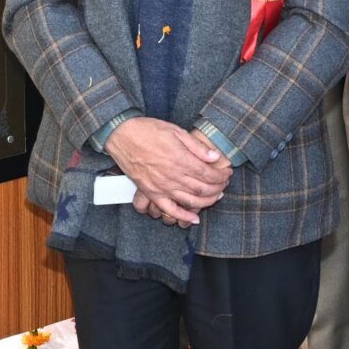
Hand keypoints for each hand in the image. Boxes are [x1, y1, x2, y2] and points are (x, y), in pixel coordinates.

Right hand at [107, 117, 229, 227]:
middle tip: (224, 184)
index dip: (221, 175)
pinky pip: (169, 209)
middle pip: (202, 188)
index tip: (227, 173)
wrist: (121, 135)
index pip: (208, 173)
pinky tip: (194, 218)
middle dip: (218, 188)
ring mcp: (161, 186)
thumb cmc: (147, 130)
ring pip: (190, 201)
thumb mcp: (175, 130)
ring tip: (215, 197)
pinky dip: (183, 216)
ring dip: (207, 201)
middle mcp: (172, 175)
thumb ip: (196, 146)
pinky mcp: (151, 192)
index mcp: (180, 158)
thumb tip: (215, 157)